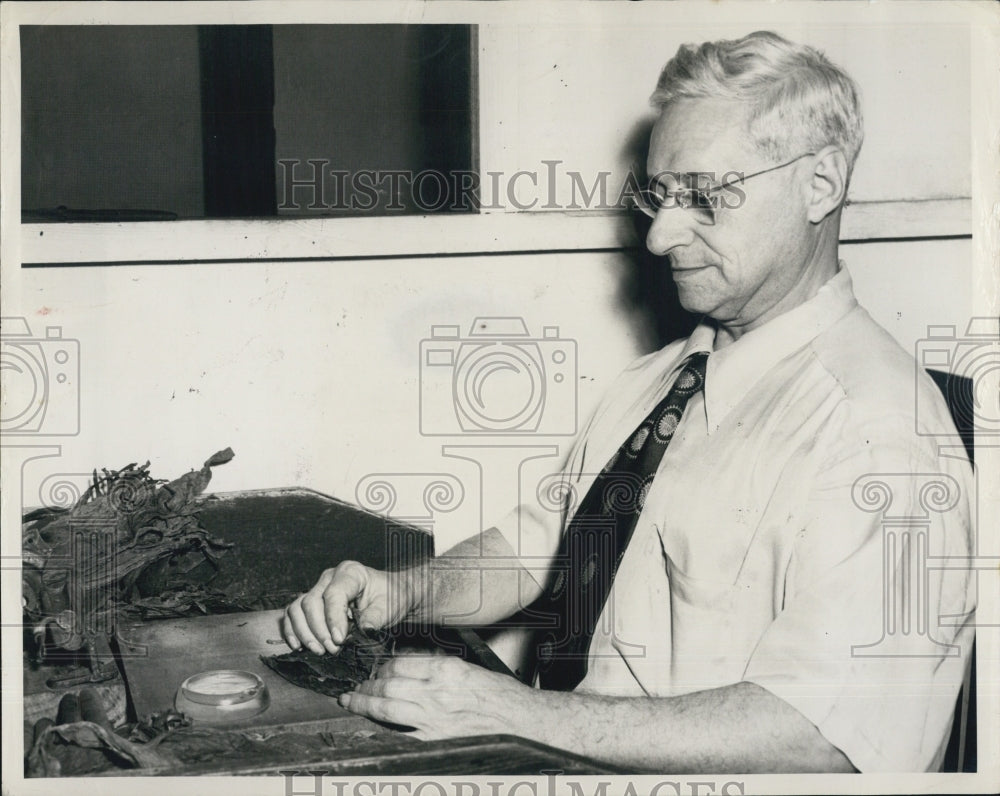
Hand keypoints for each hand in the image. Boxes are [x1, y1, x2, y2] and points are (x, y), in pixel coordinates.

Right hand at [283, 561, 412, 654]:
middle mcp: (330, 577)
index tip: (339, 640)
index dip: (333, 618)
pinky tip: (300, 646)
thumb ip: (376, 617)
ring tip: (319, 650)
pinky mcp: (311, 602)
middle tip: (331, 649)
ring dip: (304, 632)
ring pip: (298, 608)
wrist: (391, 593)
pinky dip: (293, 631)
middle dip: (318, 629)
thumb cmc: (390, 597)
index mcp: (350, 572)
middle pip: (311, 602)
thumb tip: (363, 630)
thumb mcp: (389, 606)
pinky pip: (293, 614)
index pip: (333, 594)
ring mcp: (318, 588)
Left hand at [338, 654, 533, 740]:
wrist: (525, 724)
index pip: (401, 663)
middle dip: (366, 686)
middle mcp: (437, 691)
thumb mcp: (471, 670)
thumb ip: (440, 670)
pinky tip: (370, 726)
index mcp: (447, 669)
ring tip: (352, 702)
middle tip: (355, 688)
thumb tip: (411, 669)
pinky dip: (381, 729)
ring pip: (387, 707)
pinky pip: (400, 734)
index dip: (383, 668)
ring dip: (364, 704)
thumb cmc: (503, 699)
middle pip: (388, 684)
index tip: (376, 671)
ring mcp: (434, 718)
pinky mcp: (436, 741)